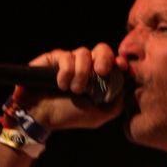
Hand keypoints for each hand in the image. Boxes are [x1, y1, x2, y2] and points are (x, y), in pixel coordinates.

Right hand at [14, 44, 128, 130]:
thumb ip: (115, 104)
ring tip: (74, 89)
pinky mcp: (54, 58)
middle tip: (100, 72)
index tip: (120, 67)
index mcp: (99, 79)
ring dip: (81, 72)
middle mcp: (86, 67)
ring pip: (83, 53)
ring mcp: (70, 61)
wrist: (41, 117)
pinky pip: (65, 56)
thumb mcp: (97, 116)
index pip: (114, 63)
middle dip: (104, 59)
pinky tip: (62, 84)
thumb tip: (125, 86)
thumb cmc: (68, 116)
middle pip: (102, 49)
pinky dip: (66, 71)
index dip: (119, 62)